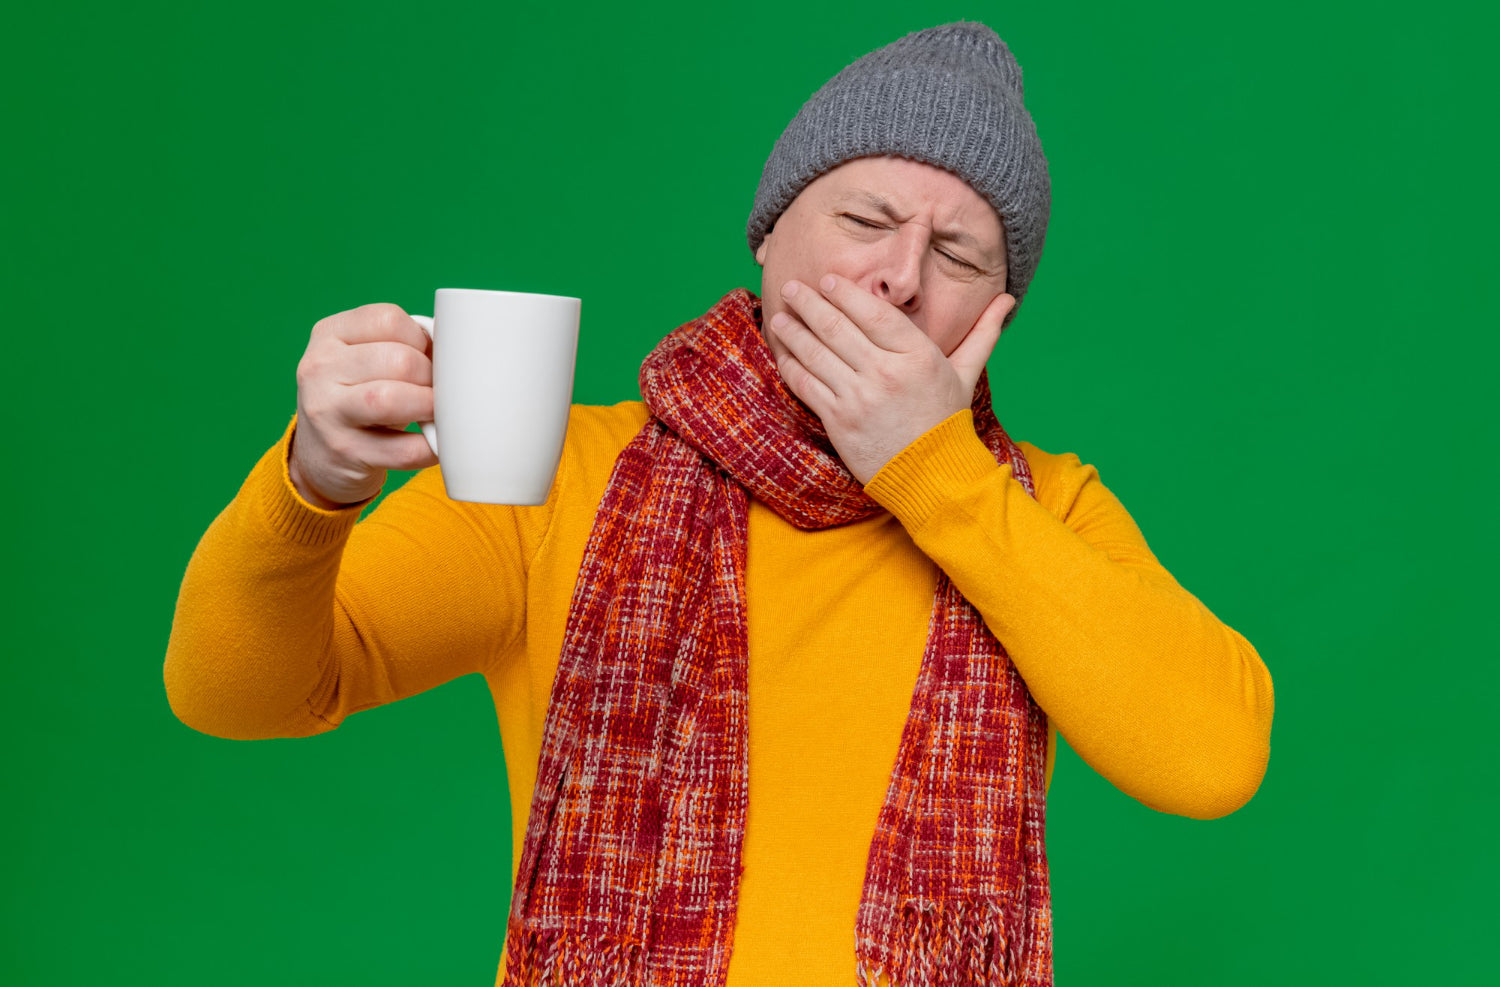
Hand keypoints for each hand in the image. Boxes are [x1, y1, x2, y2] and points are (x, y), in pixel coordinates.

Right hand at [289, 303, 437, 507]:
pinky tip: (435, 442)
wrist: (318, 453)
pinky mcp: (344, 451)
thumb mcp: (364, 359)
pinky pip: (403, 449)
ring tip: (436, 412)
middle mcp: (320, 368)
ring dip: (428, 406)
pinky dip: (430, 446)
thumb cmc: (359, 397)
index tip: (427, 357)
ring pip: (390, 399)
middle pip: (398, 360)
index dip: (421, 339)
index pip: (388, 319)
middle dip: (430, 376)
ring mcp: (326, 411)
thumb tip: (459, 352)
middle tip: (436, 390)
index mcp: (329, 333)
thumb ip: (401, 344)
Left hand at [766, 275, 1013, 483]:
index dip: (847, 294)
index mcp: (917, 356)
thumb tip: (1008, 299)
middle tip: (792, 287)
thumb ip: (982, 333)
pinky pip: (807, 385)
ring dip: (793, 331)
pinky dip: (791, 366)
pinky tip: (783, 353)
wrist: (933, 476)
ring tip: (779, 315)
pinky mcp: (839, 421)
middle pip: (838, 327)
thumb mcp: (967, 374)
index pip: (875, 314)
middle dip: (810, 304)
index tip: (828, 280)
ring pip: (816, 353)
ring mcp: (860, 397)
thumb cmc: (946, 421)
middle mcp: (886, 372)